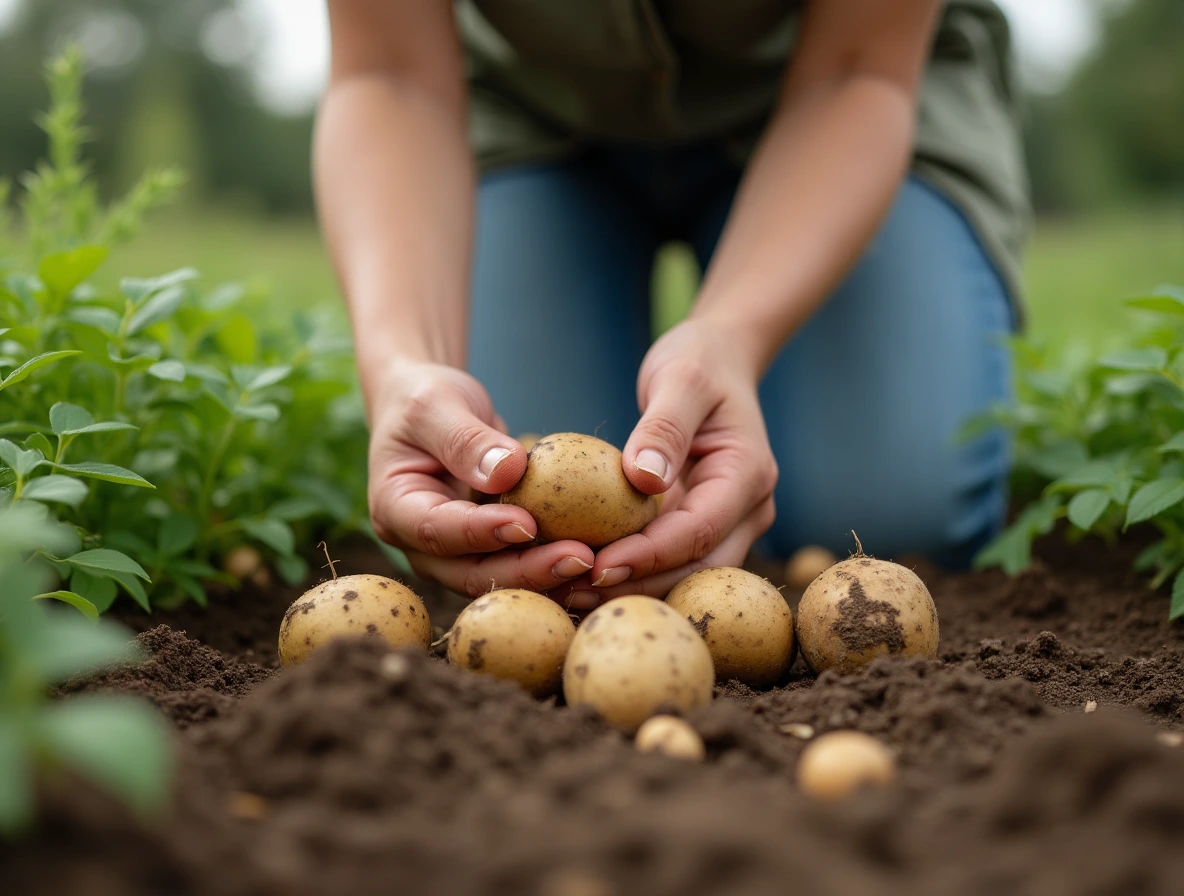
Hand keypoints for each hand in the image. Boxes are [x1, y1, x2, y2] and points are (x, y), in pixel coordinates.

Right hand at [366, 360, 594, 595]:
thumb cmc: (425, 399)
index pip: (437, 530)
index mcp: (395, 510)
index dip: (481, 533)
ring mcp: (455, 554)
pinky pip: (522, 563)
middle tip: (582, 559)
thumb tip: (509, 471)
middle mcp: (422, 545)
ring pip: (502, 578)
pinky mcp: (487, 551)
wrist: (429, 411)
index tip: (527, 524)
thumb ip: (465, 439)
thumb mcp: (435, 404)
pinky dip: (557, 566)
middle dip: (528, 571)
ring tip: (601, 568)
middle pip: (473, 572)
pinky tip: (602, 561)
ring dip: (550, 579)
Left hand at [575, 319, 777, 601]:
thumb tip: (645, 480)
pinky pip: (669, 558)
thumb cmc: (699, 362)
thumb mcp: (681, 380)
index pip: (698, 531)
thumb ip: (665, 427)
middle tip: (572, 591)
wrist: (721, 359)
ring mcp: (729, 522)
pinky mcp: (702, 524)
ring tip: (569, 591)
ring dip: (631, 586)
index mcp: (748, 476)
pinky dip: (631, 569)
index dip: (649, 555)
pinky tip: (581, 572)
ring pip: (683, 572)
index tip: (597, 565)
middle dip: (636, 585)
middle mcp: (748, 510)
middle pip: (694, 567)